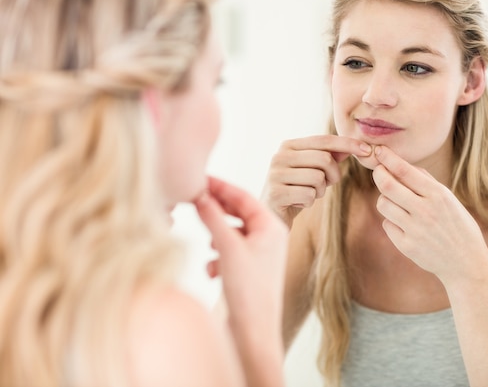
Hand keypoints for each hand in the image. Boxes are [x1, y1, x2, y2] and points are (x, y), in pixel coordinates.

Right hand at [194, 176, 287, 341]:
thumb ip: (212, 218)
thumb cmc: (248, 290)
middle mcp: (269, 238)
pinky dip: (218, 256)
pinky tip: (212, 270)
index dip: (221, 186)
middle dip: (216, 211)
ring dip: (216, 236)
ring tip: (207, 243)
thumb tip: (199, 195)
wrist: (253, 332)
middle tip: (192, 200)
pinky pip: (230, 252)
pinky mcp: (250, 271)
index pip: (244, 196)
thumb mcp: (227, 247)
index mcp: (272, 227)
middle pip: (238, 213)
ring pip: (232, 233)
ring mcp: (261, 255)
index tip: (199, 178)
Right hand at [261, 135, 371, 226]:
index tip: (368, 150)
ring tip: (307, 195)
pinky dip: (309, 203)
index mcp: (288, 146)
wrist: (272, 217)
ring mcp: (275, 174)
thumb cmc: (296, 191)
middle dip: (332, 176)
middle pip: (324, 159)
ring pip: (318, 178)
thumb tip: (354, 145)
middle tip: (324, 185)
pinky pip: (309, 195)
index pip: (324, 140)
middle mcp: (279, 156)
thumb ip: (330, 156)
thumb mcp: (313, 171)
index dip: (348, 144)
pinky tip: (297, 203)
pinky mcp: (275, 193)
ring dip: (319, 192)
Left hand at [371, 146, 487, 283]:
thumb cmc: (457, 226)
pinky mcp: (406, 246)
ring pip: (383, 204)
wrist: (466, 263)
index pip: (405, 171)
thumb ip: (427, 182)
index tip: (379, 150)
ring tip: (397, 203)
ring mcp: (415, 229)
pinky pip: (387, 224)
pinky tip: (405, 225)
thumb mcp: (449, 199)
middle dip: (378, 174)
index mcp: (438, 195)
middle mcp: (425, 211)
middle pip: (387, 186)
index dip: (388, 158)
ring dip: (385, 199)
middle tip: (378, 172)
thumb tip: (401, 164)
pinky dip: (392, 221)